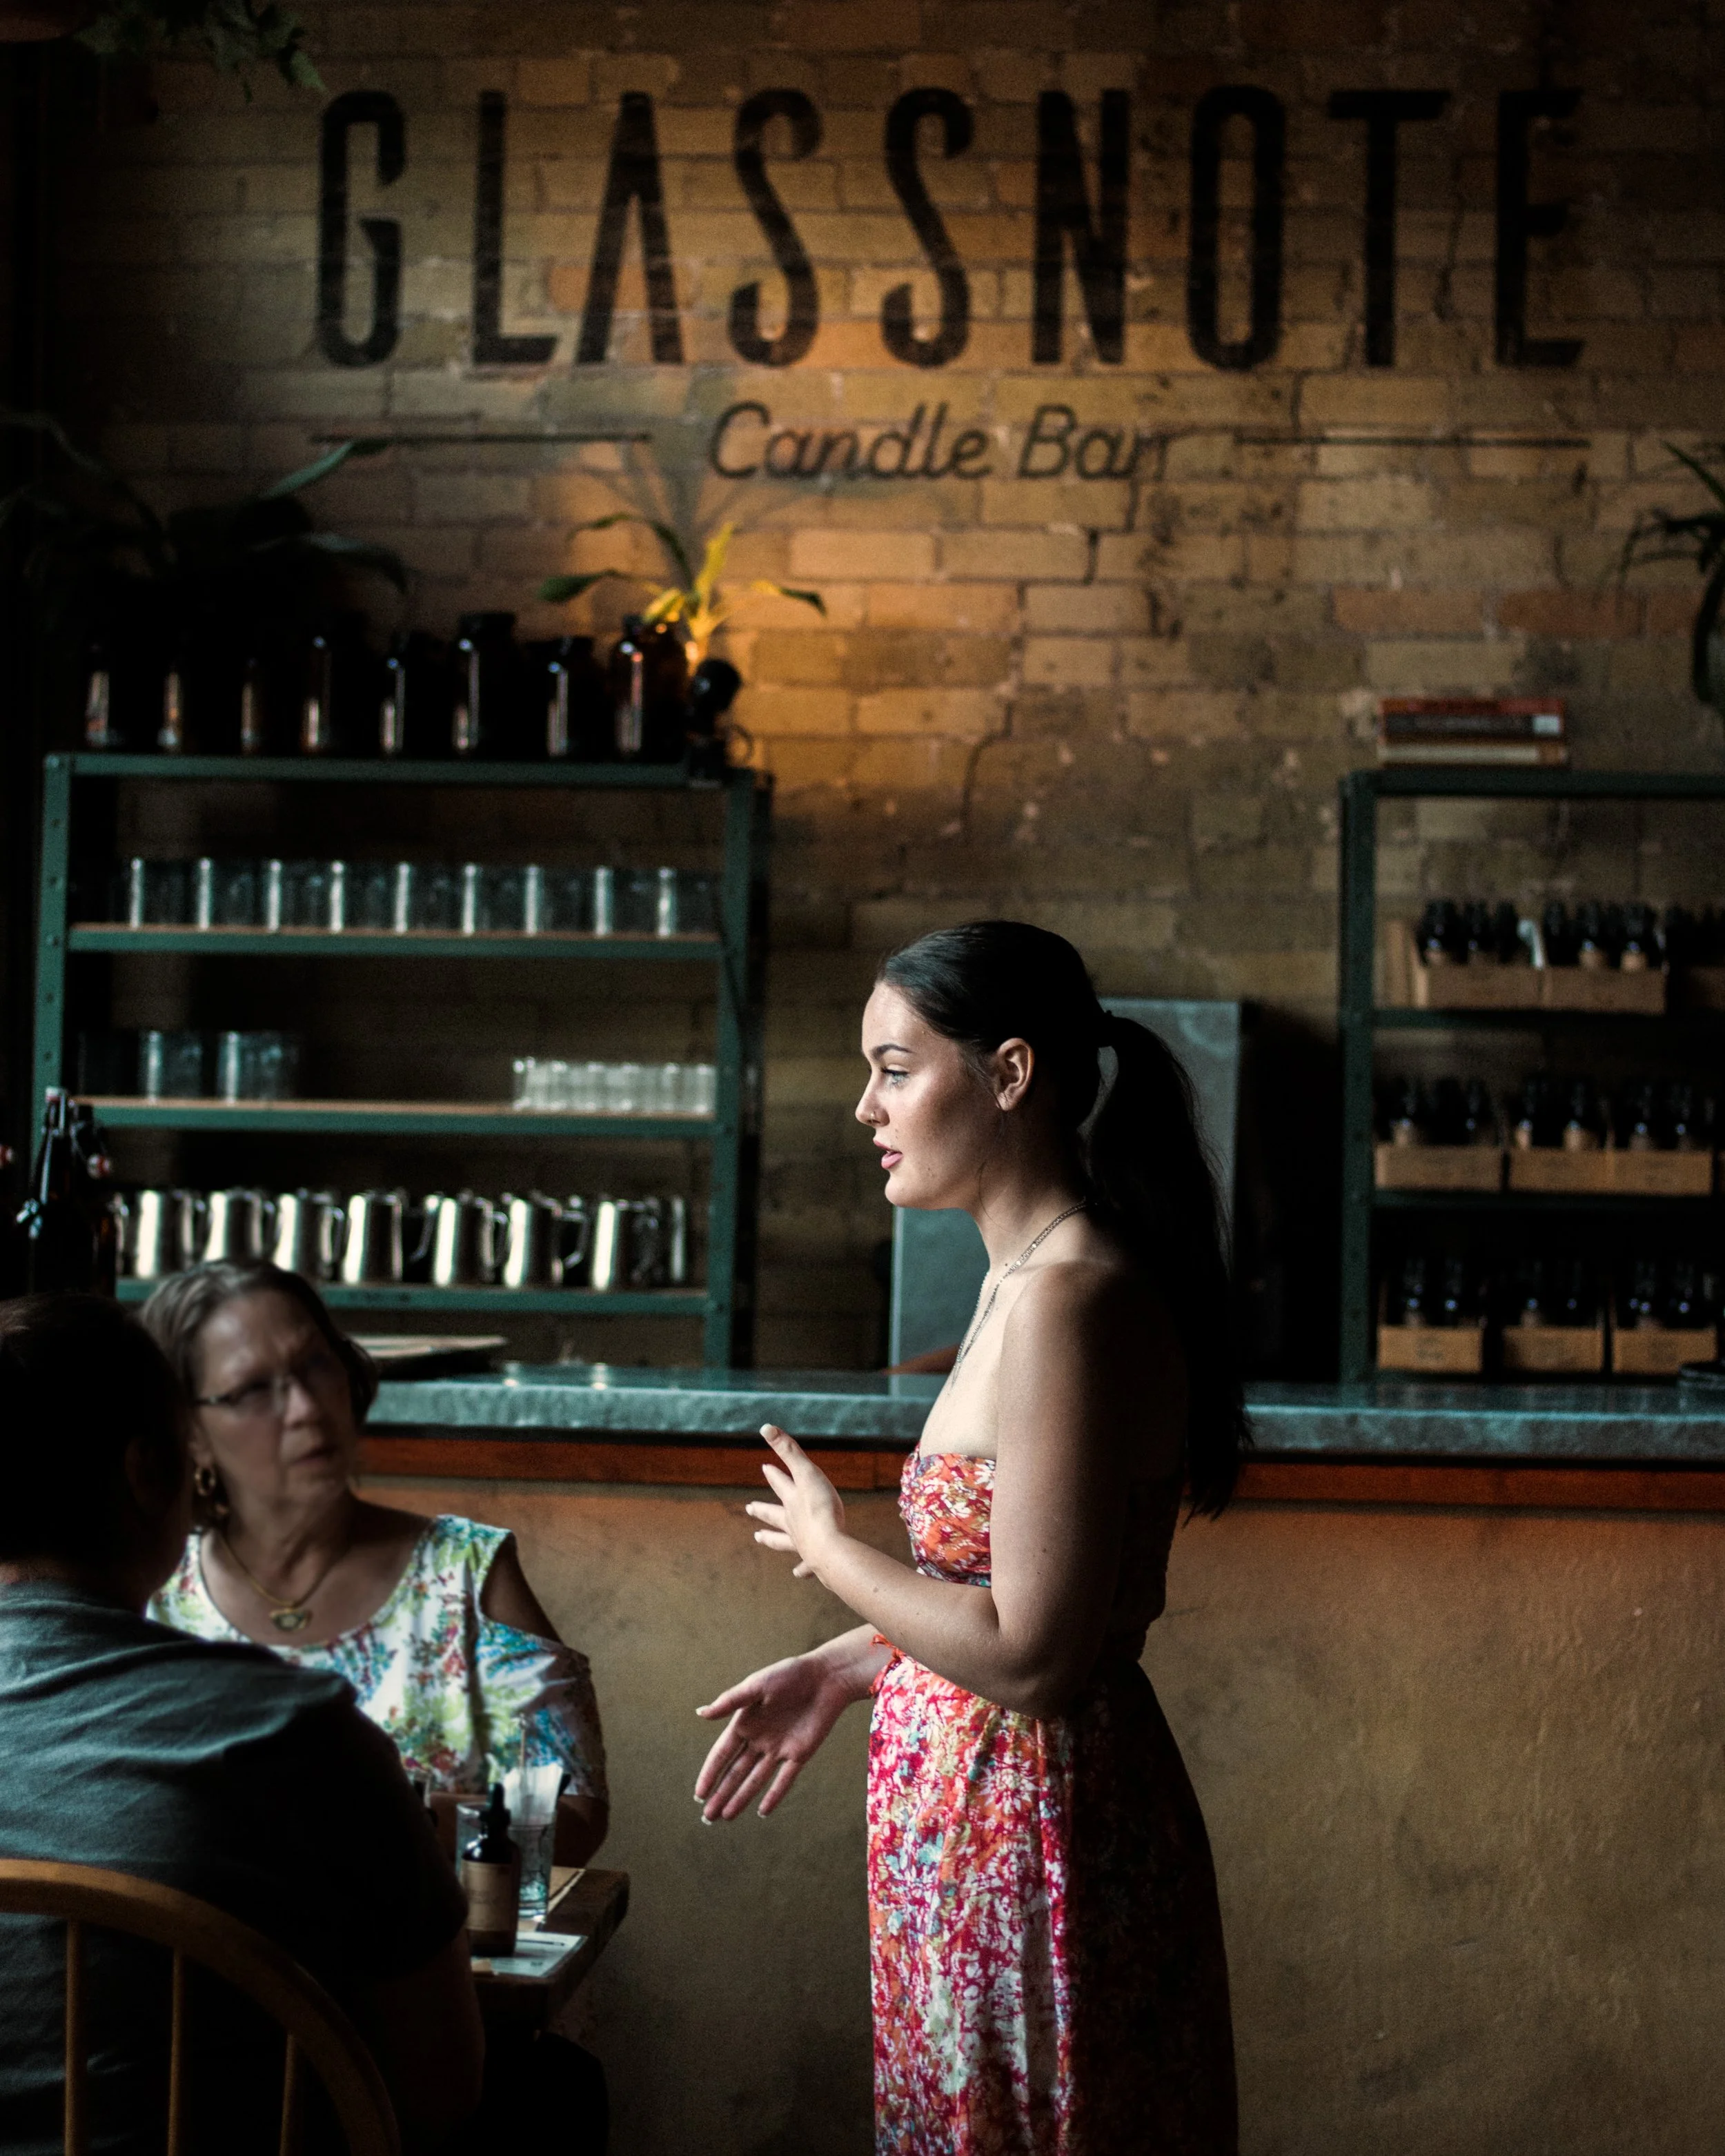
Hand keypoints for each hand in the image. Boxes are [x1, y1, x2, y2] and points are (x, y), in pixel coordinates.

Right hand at [693, 1651, 856, 1820]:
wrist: (826, 1677)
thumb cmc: (788, 1674)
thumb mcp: (756, 1685)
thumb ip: (730, 1701)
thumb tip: (700, 1713)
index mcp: (744, 1723)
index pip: (722, 1754)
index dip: (710, 1774)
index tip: (698, 1794)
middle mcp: (759, 1739)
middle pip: (736, 1772)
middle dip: (721, 1794)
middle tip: (707, 1817)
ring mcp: (779, 1749)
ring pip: (756, 1780)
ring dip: (741, 1798)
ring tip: (726, 1817)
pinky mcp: (800, 1754)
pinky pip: (785, 1780)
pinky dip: (774, 1795)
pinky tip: (762, 1812)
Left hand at [744, 1424, 846, 1578]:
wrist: (830, 1548)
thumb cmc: (821, 1510)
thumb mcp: (807, 1473)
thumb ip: (789, 1450)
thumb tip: (765, 1426)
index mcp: (793, 1502)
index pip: (781, 1484)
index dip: (774, 1474)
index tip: (765, 1467)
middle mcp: (793, 1523)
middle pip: (774, 1515)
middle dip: (762, 1510)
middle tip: (749, 1507)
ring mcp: (802, 1543)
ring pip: (783, 1540)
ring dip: (772, 1538)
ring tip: (759, 1539)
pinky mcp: (814, 1561)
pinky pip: (807, 1566)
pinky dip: (803, 1569)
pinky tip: (798, 1573)